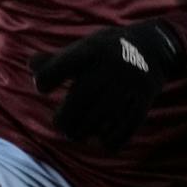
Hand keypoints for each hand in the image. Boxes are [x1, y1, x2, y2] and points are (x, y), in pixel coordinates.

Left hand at [30, 22, 183, 149]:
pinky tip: (103, 139)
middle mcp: (109, 66)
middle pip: (78, 100)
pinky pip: (124, 129)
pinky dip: (110, 140)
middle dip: (64, 120)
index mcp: (91, 51)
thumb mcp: (85, 46)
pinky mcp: (144, 100)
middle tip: (62, 126)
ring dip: (84, 132)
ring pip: (99, 118)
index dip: (45, 81)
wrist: (154, 46)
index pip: (58, 69)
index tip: (45, 87)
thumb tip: (32, 66)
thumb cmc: (108, 49)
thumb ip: (57, 59)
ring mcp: (128, 84)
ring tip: (78, 134)